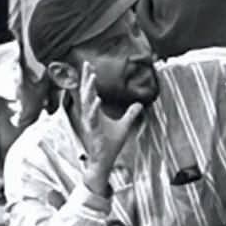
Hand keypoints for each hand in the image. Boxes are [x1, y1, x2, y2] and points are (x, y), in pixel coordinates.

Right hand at [80, 62, 141, 193]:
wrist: (104, 160)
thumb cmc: (110, 144)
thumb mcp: (124, 126)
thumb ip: (130, 114)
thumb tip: (139, 104)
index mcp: (95, 112)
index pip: (91, 92)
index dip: (90, 79)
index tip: (90, 65)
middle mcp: (90, 116)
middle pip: (86, 93)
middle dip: (86, 78)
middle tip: (87, 64)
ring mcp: (90, 123)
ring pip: (87, 104)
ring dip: (89, 90)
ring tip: (92, 78)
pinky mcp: (93, 132)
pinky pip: (91, 118)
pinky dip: (93, 109)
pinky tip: (96, 99)